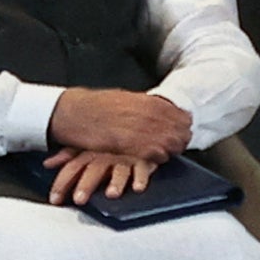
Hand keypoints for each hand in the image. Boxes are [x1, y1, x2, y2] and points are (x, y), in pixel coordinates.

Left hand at [44, 147, 157, 205]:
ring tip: (111, 194)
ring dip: (115, 182)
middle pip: (94, 170)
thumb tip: (47, 163)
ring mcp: (125, 158)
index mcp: (90, 152)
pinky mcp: (143, 160)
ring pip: (119, 171)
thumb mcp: (88, 145)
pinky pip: (143, 169)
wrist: (139, 121)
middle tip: (80, 199)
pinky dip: (141, 178)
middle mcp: (106, 155)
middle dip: (86, 185)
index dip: (62, 184)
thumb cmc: (110, 141)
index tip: (55, 200)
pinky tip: (138, 188)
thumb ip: (68, 155)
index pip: (73, 168)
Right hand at [48, 87, 189, 162]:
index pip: (184, 117)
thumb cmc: (98, 106)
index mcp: (152, 102)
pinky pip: (156, 157)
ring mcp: (144, 130)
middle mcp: (152, 114)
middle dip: (179, 140)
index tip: (178, 132)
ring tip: (157, 153)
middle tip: (171, 146)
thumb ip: (148, 106)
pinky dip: (155, 160)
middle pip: (182, 133)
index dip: (182, 127)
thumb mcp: (128, 99)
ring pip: (172, 146)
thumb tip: (166, 112)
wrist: (76, 112)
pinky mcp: (134, 146)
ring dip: (168, 151)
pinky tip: (147, 158)